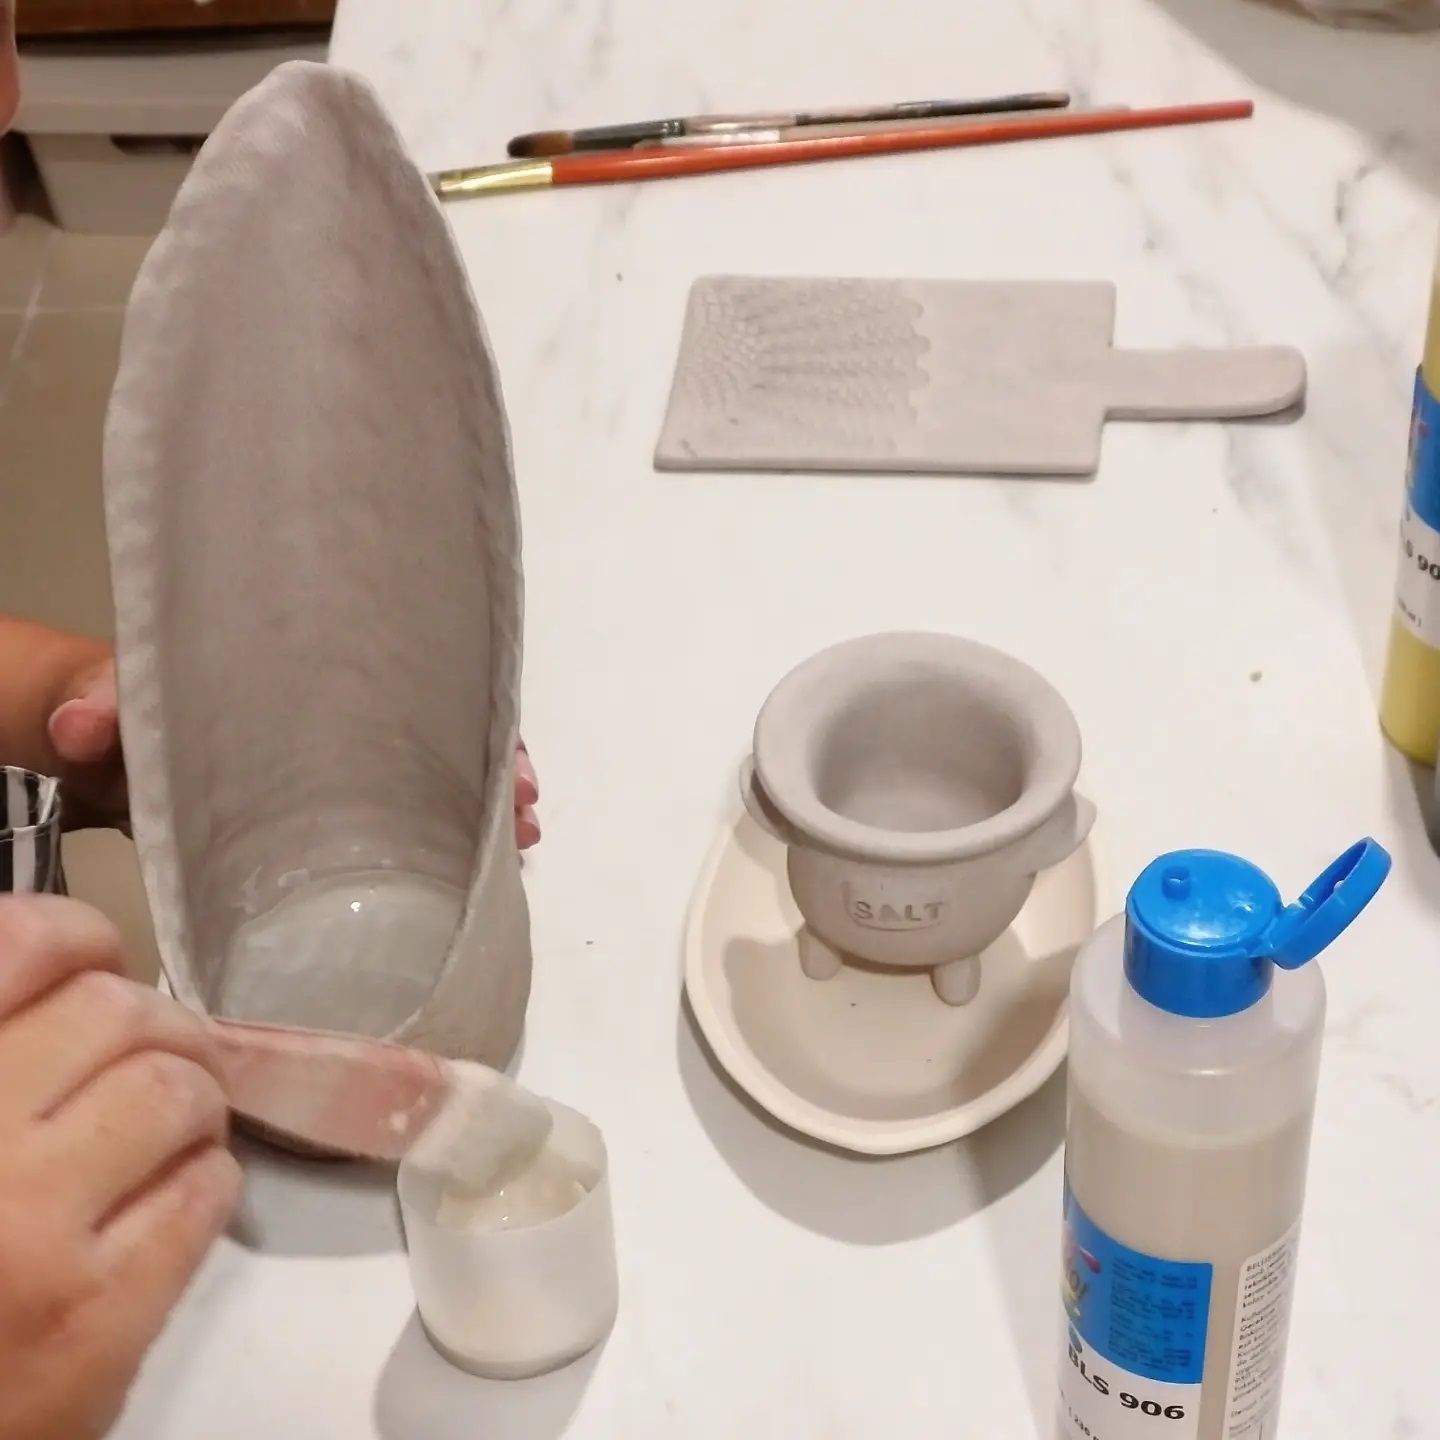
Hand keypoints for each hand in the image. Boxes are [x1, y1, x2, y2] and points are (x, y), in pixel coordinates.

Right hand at [0, 896, 240, 1439]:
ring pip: (175, 1090)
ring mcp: (33, 1235)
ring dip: (192, 1095)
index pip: (19, 947)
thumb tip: (62, 971)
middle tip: (154, 1052)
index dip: (76, 933)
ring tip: (170, 1124)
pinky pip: (204, 1191)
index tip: (93, 954)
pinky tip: (177, 1192)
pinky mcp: (98, 1322)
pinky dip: (208, 1176)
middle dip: (154, 1024)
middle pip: (116, 1014)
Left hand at [47, 650, 542, 846]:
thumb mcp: (111, 702)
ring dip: (482, 812)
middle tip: (529, 809)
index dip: (471, 717)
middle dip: (498, 769)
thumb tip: (87, 727)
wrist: (99, 746)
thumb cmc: (123, 714)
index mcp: (311, 684)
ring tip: (522, 840)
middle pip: (444, 735)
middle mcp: (341, 728)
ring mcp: (339, 778)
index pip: (413, 683)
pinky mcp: (323, 826)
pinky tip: (477, 878)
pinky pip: (400, 829)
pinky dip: (444, 848)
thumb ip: (102, 704)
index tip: (511, 758)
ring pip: (434, 783)